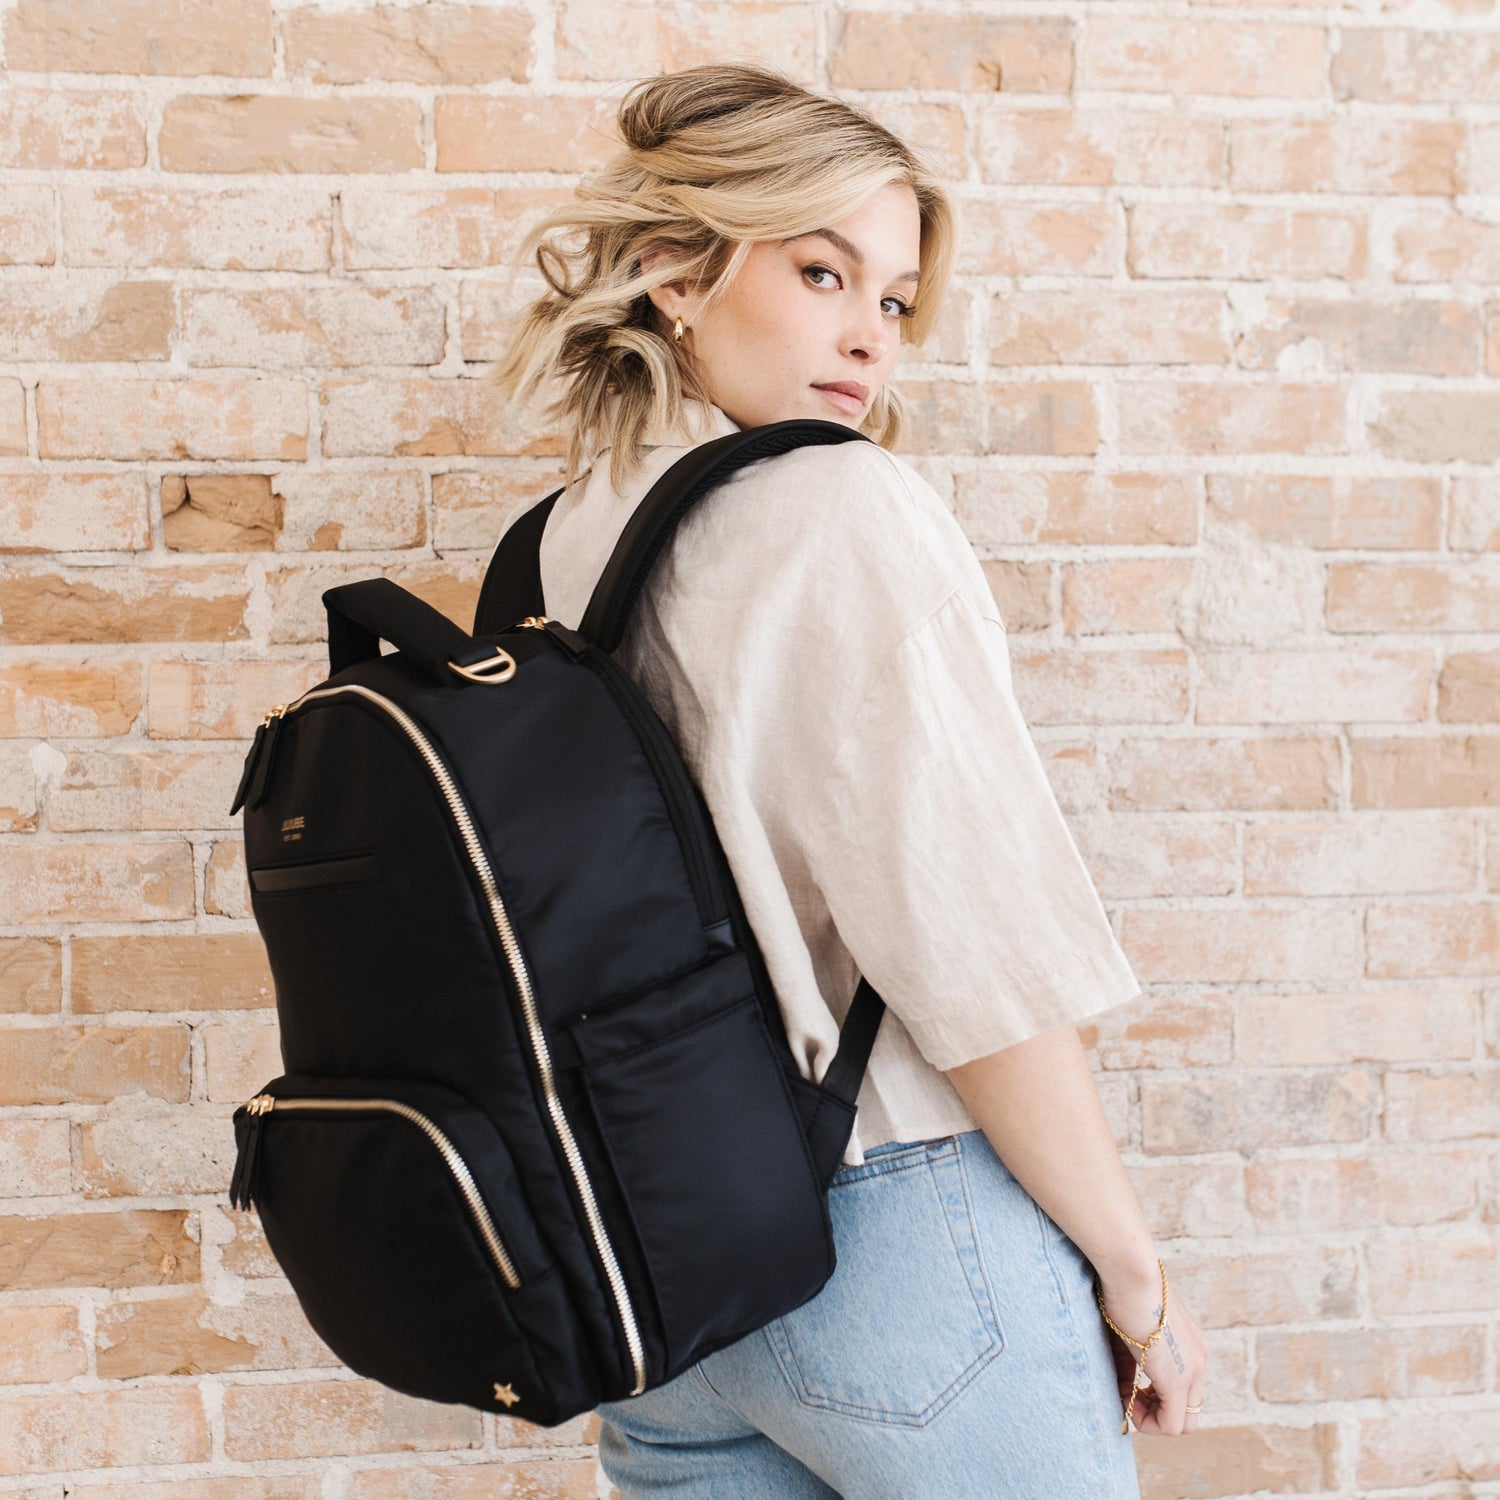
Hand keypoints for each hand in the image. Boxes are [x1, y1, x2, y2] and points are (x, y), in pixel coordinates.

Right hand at [1096, 1263, 1208, 1435]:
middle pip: (1188, 1411)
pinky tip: (1127, 1400)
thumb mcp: (1129, 1330)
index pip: (1185, 1387)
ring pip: (1184, 1423)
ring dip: (1152, 1418)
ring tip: (1126, 1396)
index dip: (1155, 1394)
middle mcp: (1199, 1360)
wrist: (1131, 1272)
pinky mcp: (1177, 1379)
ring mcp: (1192, 1370)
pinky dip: (1148, 1423)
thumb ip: (1129, 1363)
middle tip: (1129, 1393)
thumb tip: (1123, 1390)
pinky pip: (1171, 1425)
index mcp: (1191, 1344)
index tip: (1129, 1381)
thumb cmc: (1124, 1290)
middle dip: (1155, 1409)